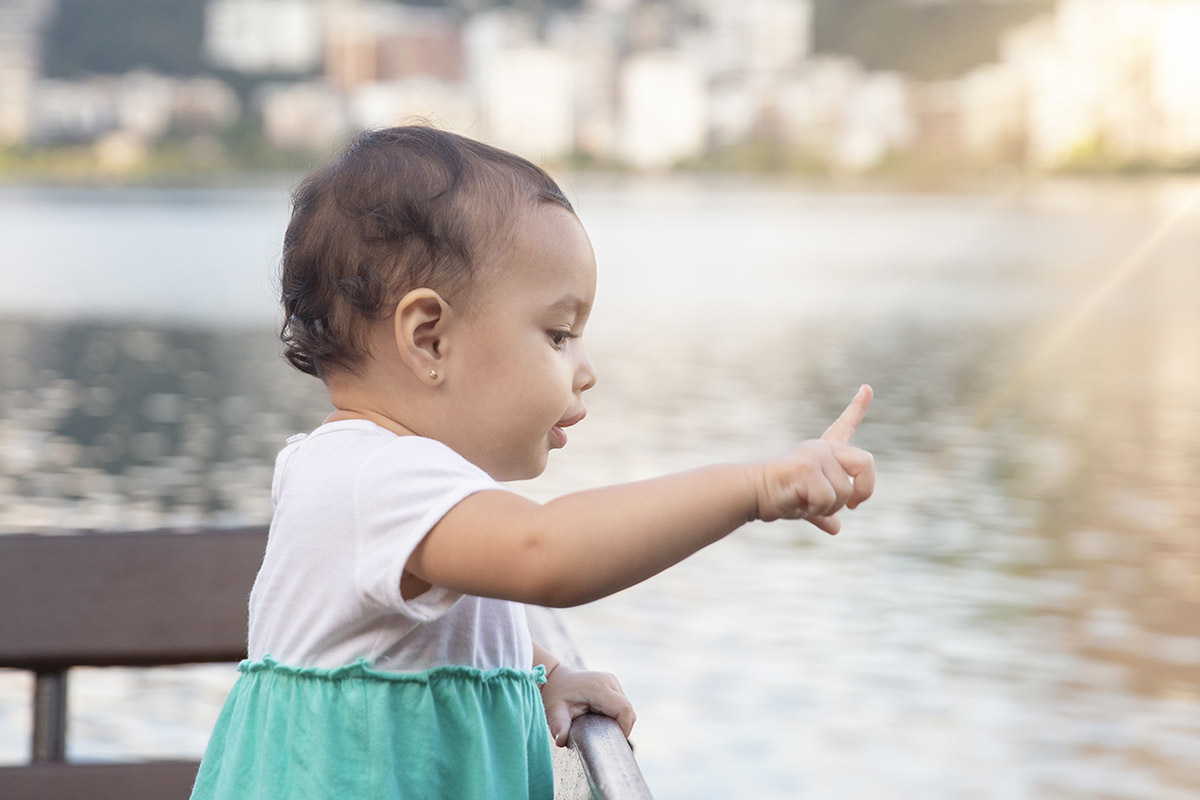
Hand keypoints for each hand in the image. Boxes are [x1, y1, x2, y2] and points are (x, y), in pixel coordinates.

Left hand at [539, 664, 635, 746]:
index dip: (624, 728)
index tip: (610, 739)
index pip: (624, 709)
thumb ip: (559, 726)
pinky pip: (622, 705)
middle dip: (621, 728)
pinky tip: (601, 719)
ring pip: (627, 709)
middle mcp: (609, 681)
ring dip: (618, 721)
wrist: (555, 678)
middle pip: (628, 710)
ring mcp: (613, 682)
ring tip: (598, 726)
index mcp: (598, 687)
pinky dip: (616, 716)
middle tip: (602, 737)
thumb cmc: (556, 695)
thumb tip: (561, 741)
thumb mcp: (555, 711)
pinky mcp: (613, 685)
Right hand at [750, 384, 875, 532]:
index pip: (845, 426)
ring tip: (802, 501)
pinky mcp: (806, 468)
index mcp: (823, 453)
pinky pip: (827, 499)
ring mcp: (815, 456)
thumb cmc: (775, 496)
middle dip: (865, 489)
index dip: (858, 407)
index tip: (867, 387)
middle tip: (854, 506)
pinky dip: (814, 509)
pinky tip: (796, 501)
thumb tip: (836, 529)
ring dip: (827, 508)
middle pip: (866, 463)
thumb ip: (823, 512)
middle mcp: (822, 449)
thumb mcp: (806, 504)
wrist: (749, 493)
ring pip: (845, 493)